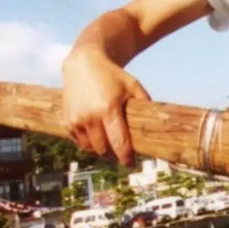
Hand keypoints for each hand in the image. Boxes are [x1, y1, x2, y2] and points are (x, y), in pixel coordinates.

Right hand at [61, 47, 149, 164]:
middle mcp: (90, 116)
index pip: (118, 143)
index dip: (126, 157)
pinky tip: (97, 136)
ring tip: (110, 144)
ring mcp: (76, 120)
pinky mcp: (67, 121)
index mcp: (108, 109)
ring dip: (101, 150)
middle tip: (122, 152)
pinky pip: (79, 142)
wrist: (83, 64)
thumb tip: (161, 123)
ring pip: (90, 148)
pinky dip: (88, 143)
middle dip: (114, 154)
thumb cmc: (112, 76)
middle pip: (104, 150)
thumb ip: (145, 104)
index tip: (131, 163)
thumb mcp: (133, 86)